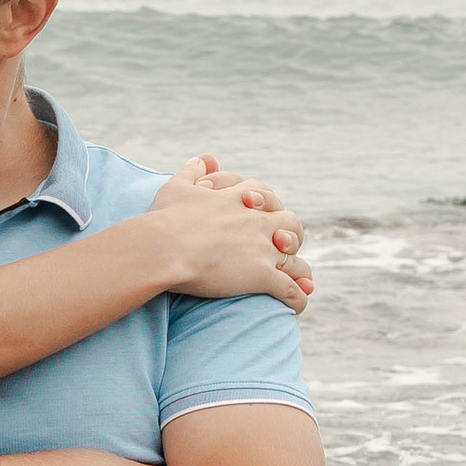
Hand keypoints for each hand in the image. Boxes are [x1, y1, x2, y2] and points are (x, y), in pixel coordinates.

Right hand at [136, 166, 312, 311]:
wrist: (163, 248)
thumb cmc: (165, 219)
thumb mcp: (177, 186)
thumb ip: (193, 171)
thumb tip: (204, 158)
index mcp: (240, 198)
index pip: (265, 195)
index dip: (267, 204)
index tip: (262, 212)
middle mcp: (257, 221)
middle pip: (291, 223)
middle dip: (291, 235)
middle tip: (283, 246)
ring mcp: (263, 249)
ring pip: (295, 259)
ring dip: (299, 270)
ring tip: (301, 281)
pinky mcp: (262, 276)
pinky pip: (289, 290)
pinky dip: (297, 299)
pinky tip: (296, 307)